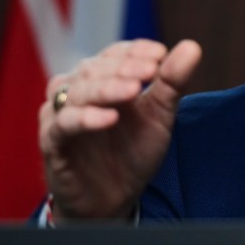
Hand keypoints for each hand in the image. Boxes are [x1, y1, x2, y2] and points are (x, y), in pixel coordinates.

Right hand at [38, 39, 201, 221]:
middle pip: (95, 68)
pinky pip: (65, 124)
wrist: (114, 198)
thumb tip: (192, 46)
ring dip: (107, 89)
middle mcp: (78, 91)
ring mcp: (62, 115)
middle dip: (125, 67)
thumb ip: (172, 82)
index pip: (115, 54)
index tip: (161, 54)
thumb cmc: (134, 151)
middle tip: (151, 70)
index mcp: (103, 79)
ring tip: (134, 90)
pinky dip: (86, 119)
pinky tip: (110, 118)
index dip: (136, 51)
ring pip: (78, 92)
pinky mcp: (52, 142)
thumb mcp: (160, 115)